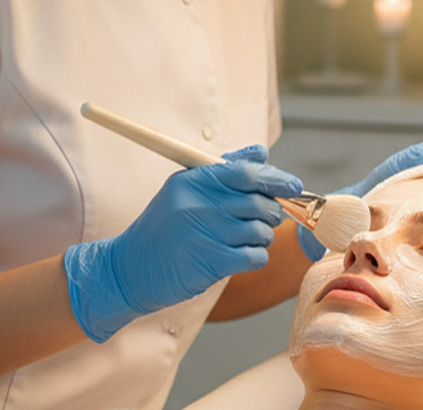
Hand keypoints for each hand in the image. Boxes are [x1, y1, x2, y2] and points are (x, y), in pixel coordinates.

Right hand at [64, 145, 302, 341]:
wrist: (129, 269)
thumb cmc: (164, 229)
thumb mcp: (185, 191)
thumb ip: (224, 170)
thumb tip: (261, 153)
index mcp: (193, 181)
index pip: (246, 172)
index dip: (276, 178)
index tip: (293, 186)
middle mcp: (197, 204)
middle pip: (258, 203)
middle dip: (270, 213)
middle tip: (263, 219)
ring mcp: (203, 234)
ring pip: (260, 231)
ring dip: (261, 238)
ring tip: (243, 240)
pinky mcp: (210, 262)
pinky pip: (254, 256)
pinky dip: (255, 257)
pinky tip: (240, 257)